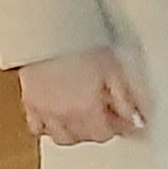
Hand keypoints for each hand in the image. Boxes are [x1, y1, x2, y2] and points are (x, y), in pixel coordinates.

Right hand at [17, 46, 146, 144]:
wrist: (48, 30)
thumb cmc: (80, 44)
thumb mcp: (114, 70)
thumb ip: (127, 100)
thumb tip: (138, 120)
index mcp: (87, 108)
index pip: (105, 135)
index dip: (120, 130)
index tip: (129, 124)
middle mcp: (64, 115)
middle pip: (85, 137)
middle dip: (100, 132)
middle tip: (111, 119)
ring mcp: (44, 110)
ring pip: (62, 137)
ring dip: (77, 134)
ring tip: (87, 121)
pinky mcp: (29, 102)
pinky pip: (37, 127)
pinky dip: (49, 129)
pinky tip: (60, 121)